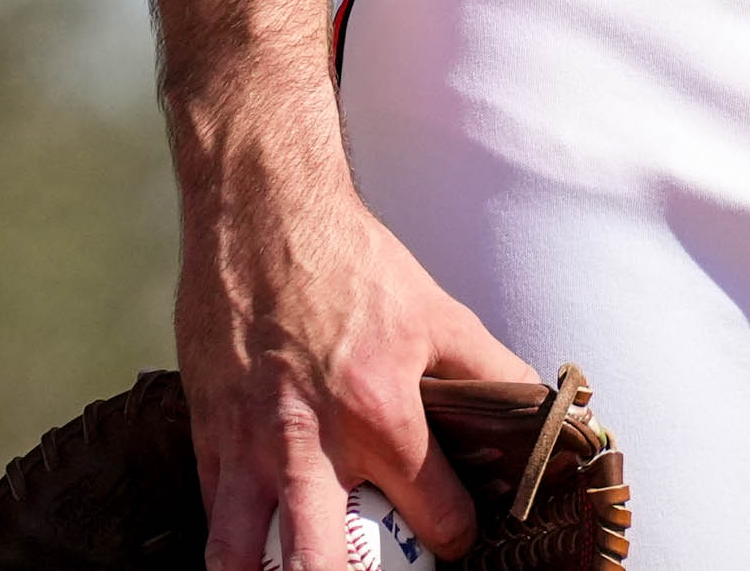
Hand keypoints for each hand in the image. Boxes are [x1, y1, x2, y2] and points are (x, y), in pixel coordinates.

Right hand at [176, 131, 521, 568]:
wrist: (260, 215)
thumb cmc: (351, 262)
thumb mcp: (439, 314)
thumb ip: (493, 373)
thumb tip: (542, 413)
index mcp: (382, 415)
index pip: (439, 519)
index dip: (456, 534)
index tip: (454, 533)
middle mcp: (311, 445)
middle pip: (323, 566)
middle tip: (380, 568)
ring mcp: (249, 446)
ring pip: (244, 557)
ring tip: (301, 570)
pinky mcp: (207, 435)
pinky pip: (214, 515)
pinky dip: (234, 542)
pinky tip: (257, 545)